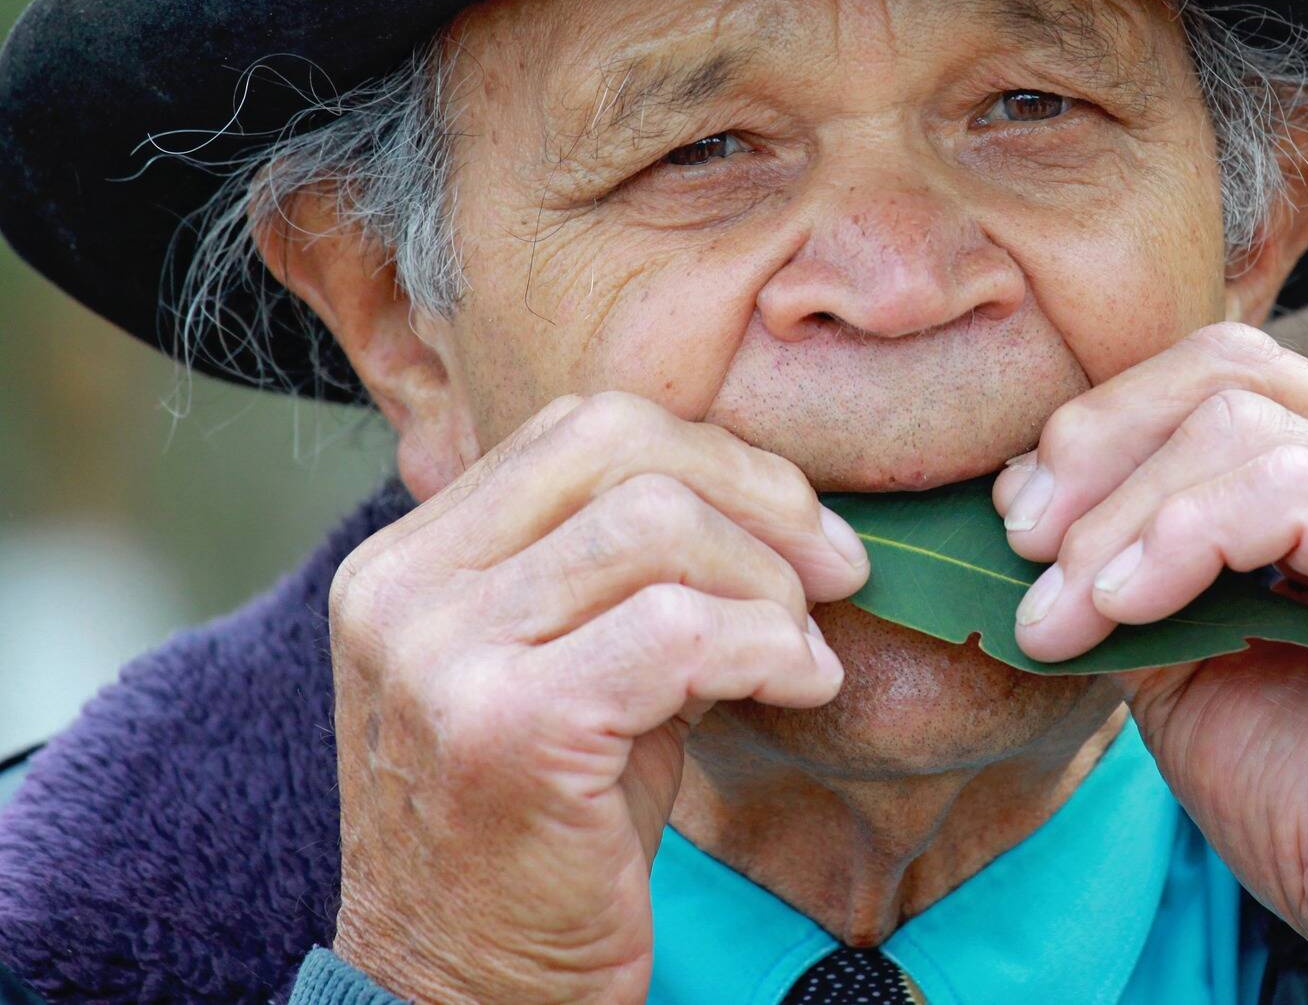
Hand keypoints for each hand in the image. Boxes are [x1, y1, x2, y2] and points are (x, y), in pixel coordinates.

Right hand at [326, 393, 867, 1003]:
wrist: (465, 993)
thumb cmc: (545, 832)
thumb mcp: (574, 665)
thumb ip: (633, 570)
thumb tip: (777, 496)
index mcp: (411, 558)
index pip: (583, 428)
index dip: (714, 456)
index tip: (797, 522)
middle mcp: (403, 588)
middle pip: (620, 446)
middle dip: (759, 495)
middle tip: (835, 565)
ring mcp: (444, 655)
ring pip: (658, 526)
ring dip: (768, 583)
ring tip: (800, 648)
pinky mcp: (509, 727)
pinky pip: (682, 630)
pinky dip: (771, 646)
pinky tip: (802, 686)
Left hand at [994, 323, 1307, 992]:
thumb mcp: (1184, 653)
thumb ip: (1128, 564)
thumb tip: (1023, 497)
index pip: (1222, 374)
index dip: (1106, 423)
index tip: (1018, 517)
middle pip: (1227, 371)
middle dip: (1098, 446)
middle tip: (1021, 542)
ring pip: (1240, 424)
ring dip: (1118, 519)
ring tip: (1060, 612)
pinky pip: (1285, 491)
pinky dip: (1179, 539)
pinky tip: (1124, 607)